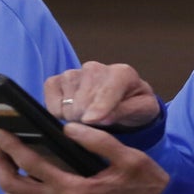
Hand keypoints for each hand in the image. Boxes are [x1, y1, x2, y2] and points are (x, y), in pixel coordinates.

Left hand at [0, 125, 168, 193]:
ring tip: (7, 151)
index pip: (30, 165)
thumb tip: (69, 127)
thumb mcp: (128, 156)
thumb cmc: (144, 182)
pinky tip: (25, 166)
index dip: (10, 145)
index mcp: (73, 189)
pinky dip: (18, 184)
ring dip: (6, 174)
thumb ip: (98, 141)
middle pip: (12, 185)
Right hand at [45, 61, 160, 128]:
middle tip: (97, 124)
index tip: (90, 121)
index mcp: (122, 73)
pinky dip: (57, 111)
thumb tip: (101, 118)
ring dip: (75, 117)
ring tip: (88, 117)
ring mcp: (74, 73)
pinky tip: (72, 112)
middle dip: (88, 120)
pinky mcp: (56, 80)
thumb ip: (125, 111)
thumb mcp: (143, 110)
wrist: (125, 99)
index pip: (106, 90)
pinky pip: (50, 98)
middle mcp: (95, 68)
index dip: (98, 107)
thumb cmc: (135, 105)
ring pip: (67, 103)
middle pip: (83, 101)